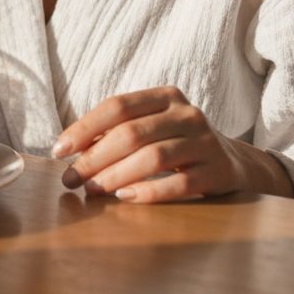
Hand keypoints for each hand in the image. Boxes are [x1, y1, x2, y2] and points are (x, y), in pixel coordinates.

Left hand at [53, 86, 293, 202]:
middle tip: (71, 179)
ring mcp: (205, 141)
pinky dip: (149, 192)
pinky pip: (180, 184)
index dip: (85, 127)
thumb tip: (69, 149)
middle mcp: (187, 113)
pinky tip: (126, 198)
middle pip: (132, 133)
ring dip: (117, 175)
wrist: (234, 162)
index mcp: (165, 95)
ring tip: (93, 190)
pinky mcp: (218, 171)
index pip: (117, 106)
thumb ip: (117, 131)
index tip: (59, 150)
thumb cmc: (177, 143)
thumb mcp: (152, 126)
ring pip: (154, 157)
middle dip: (95, 158)